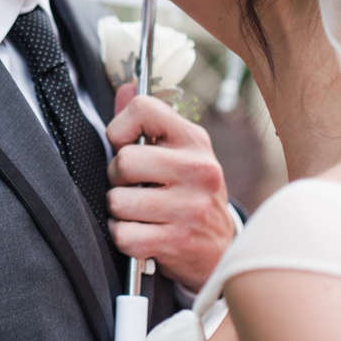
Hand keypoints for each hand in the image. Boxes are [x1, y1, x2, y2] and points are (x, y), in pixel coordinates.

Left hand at [105, 85, 233, 293]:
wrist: (223, 253)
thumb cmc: (190, 197)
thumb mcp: (179, 155)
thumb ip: (147, 123)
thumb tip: (125, 87)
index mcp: (194, 141)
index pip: (143, 109)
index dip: (120, 129)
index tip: (127, 148)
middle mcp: (197, 169)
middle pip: (123, 161)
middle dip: (116, 179)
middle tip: (133, 188)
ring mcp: (189, 206)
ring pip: (117, 201)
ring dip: (119, 212)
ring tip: (140, 214)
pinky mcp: (177, 241)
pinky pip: (123, 234)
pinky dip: (124, 238)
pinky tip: (143, 235)